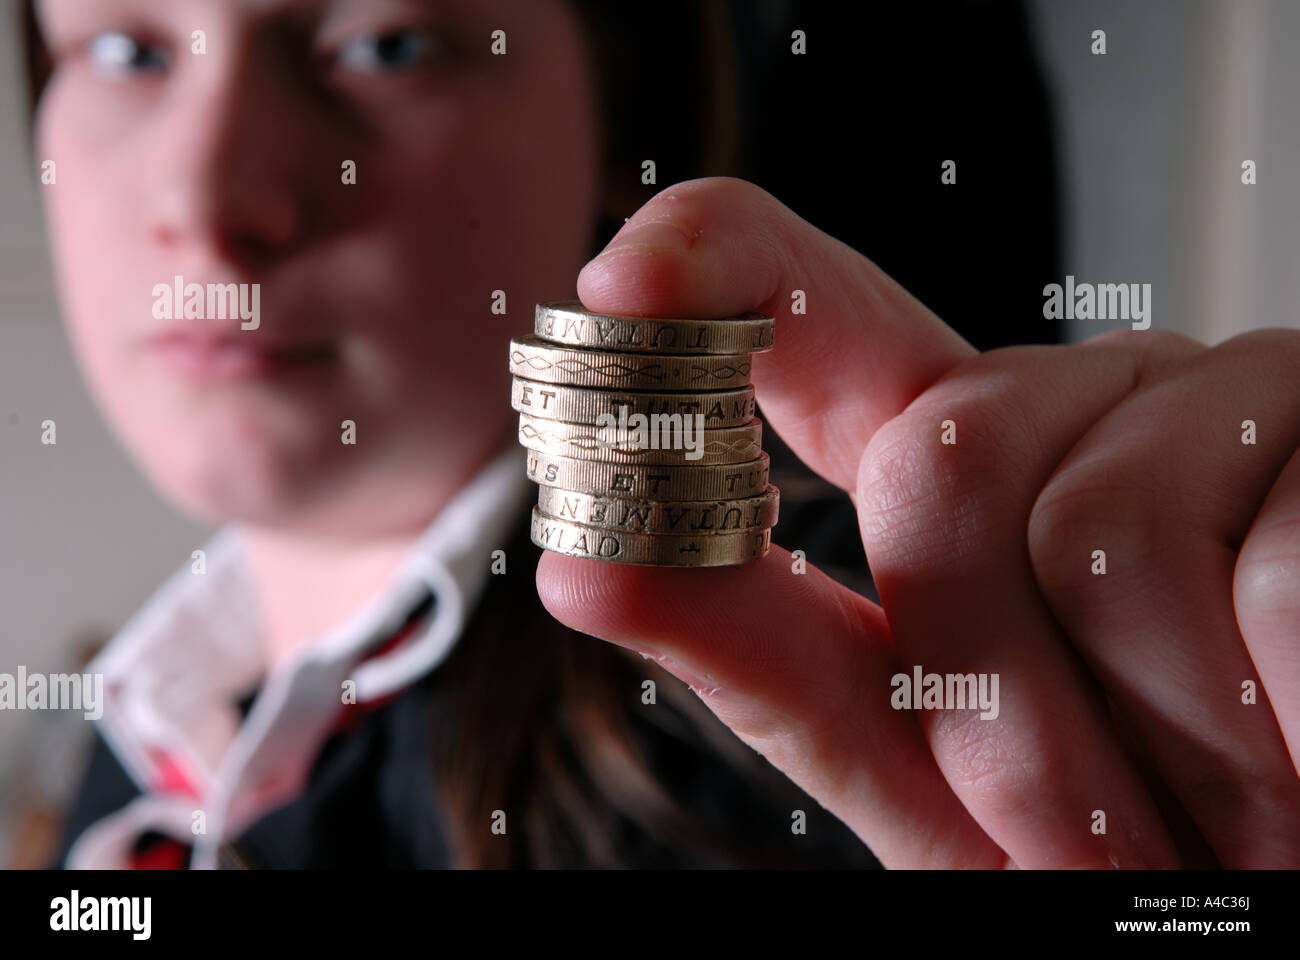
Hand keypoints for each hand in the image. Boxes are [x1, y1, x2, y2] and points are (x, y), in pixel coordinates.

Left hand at [534, 176, 1299, 867]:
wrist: (1283, 892)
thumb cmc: (1117, 843)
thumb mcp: (920, 767)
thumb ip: (766, 659)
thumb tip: (584, 566)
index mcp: (967, 462)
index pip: (817, 318)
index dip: (716, 274)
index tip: (621, 285)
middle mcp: (1086, 399)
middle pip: (937, 461)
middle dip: (997, 697)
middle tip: (1096, 813)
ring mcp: (1228, 400)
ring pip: (1096, 526)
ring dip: (1146, 742)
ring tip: (1225, 798)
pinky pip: (1271, 584)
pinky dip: (1283, 732)